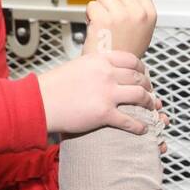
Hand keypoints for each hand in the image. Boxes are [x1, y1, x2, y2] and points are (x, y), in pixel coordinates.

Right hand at [38, 50, 161, 135]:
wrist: (39, 102)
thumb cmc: (52, 87)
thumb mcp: (76, 66)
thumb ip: (93, 67)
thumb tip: (102, 72)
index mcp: (100, 60)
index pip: (131, 60)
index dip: (142, 68)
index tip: (144, 74)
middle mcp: (107, 74)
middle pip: (138, 78)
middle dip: (147, 86)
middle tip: (149, 92)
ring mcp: (107, 93)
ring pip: (140, 96)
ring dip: (148, 103)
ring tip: (150, 108)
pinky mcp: (105, 113)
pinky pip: (130, 121)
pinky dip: (139, 126)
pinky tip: (143, 129)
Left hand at [83, 0, 156, 57]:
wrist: (115, 70)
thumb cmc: (126, 53)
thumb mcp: (144, 30)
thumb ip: (138, 10)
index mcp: (149, 14)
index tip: (121, 0)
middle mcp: (137, 13)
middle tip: (111, 14)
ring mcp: (121, 15)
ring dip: (100, 7)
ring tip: (105, 23)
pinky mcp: (104, 19)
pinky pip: (92, 5)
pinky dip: (90, 15)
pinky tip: (97, 26)